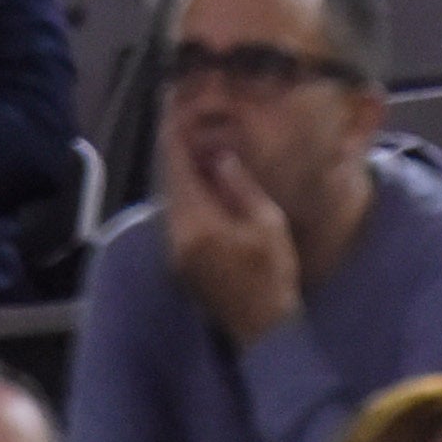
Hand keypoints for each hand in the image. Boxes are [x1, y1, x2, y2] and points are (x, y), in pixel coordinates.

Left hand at [157, 112, 303, 343]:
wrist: (263, 330)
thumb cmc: (272, 275)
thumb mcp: (266, 223)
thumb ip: (239, 187)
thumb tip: (220, 156)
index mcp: (198, 224)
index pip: (179, 171)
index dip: (175, 139)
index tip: (174, 111)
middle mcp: (177, 236)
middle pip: (169, 183)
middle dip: (174, 152)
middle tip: (181, 121)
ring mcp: (176, 251)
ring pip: (171, 200)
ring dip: (179, 173)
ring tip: (191, 145)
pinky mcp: (182, 261)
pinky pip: (176, 216)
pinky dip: (184, 194)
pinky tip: (199, 182)